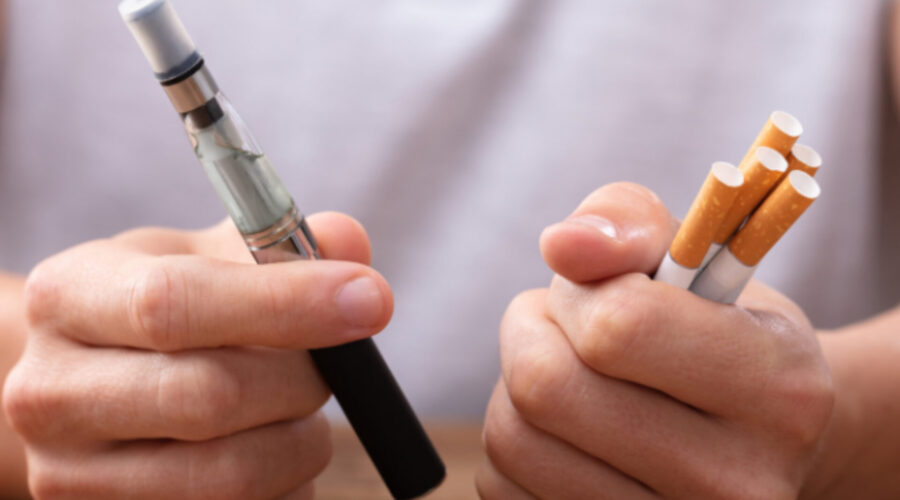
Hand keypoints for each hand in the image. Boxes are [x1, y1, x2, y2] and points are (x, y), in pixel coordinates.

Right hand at [2, 213, 392, 498]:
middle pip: (209, 398)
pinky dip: (286, 486)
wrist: (89, 391)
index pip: (174, 303)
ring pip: (233, 476)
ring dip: (301, 441)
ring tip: (297, 410)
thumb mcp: (201, 259)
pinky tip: (273, 448)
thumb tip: (350, 244)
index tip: (371, 300)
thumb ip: (277, 246)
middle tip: (333, 366)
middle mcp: (49, 392)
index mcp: (68, 298)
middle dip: (303, 381)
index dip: (287, 302)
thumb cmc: (160, 313)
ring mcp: (69, 477)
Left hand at [477, 183, 833, 498]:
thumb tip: (561, 244)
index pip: (617, 327)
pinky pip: (503, 486)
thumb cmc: (714, 327)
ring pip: (512, 441)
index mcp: (779, 390)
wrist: (754, 436)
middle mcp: (739, 483)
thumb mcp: (694, 252)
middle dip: (530, 332)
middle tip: (563, 325)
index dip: (580, 293)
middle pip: (546, 388)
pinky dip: (515, 442)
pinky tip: (563, 429)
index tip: (596, 291)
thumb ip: (627, 221)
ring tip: (568, 374)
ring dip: (514, 388)